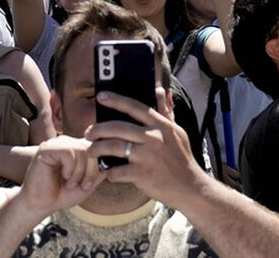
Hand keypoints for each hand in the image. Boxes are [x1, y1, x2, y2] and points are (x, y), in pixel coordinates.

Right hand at [14, 135, 104, 216]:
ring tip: (70, 183)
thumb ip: (100, 171)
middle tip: (83, 186)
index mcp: (76, 147)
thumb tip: (113, 161)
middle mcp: (67, 142)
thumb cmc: (62, 194)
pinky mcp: (46, 148)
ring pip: (82, 150)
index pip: (97, 146)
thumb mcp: (88, 183)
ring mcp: (56, 143)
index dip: (99, 163)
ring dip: (80, 172)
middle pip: (92, 147)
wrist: (41, 205)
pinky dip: (70, 169)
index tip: (91, 182)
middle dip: (92, 170)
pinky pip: (68, 152)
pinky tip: (63, 176)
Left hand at [86, 88, 205, 210]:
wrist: (191, 188)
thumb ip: (166, 111)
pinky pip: (116, 171)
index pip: (135, 107)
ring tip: (90, 151)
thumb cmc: (182, 159)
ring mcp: (147, 156)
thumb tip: (160, 90)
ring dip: (97, 149)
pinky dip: (108, 172)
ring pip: (113, 147)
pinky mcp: (142, 174)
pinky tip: (106, 172)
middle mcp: (153, 138)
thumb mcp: (177, 132)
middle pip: (117, 127)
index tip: (101, 96)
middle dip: (97, 129)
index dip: (116, 100)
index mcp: (161, 125)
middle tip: (88, 132)